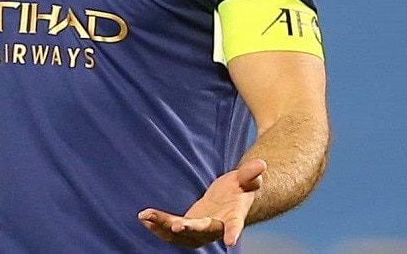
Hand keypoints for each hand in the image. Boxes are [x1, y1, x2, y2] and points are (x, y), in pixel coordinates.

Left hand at [137, 158, 265, 248]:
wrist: (229, 202)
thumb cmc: (239, 189)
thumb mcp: (246, 179)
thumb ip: (251, 174)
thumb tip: (262, 163)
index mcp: (233, 216)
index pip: (235, 225)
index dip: (233, 232)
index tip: (231, 242)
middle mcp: (215, 228)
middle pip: (201, 231)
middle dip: (188, 229)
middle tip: (174, 225)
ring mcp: (199, 231)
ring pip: (181, 234)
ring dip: (163, 226)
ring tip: (145, 215)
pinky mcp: (187, 229)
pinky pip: (170, 232)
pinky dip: (157, 226)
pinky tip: (144, 217)